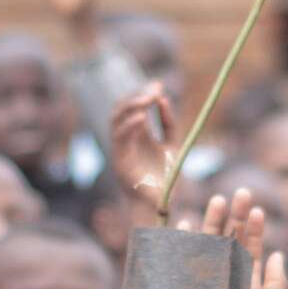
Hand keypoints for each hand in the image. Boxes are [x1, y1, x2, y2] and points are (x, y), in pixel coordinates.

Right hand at [111, 84, 177, 202]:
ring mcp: (120, 149)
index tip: (159, 85)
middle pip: (120, 109)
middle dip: (135, 96)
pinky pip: (119, 138)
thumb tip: (163, 99)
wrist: (161, 203)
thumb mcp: (172, 144)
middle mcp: (126, 139)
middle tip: (153, 91)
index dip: (143, 93)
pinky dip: (129, 125)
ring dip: (131, 106)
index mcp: (138, 134)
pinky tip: (143, 118)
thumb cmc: (165, 177)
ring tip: (148, 99)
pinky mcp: (119, 161)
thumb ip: (169, 123)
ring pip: (115, 119)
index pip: (133, 107)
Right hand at [183, 188, 287, 288]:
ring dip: (211, 222)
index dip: (255, 230)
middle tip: (240, 192)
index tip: (257, 209)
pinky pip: (182, 261)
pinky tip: (186, 223)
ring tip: (217, 199)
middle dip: (234, 217)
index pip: (252, 252)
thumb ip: (279, 286)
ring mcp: (204, 285)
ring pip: (207, 247)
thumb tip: (280, 254)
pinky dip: (183, 242)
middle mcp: (226, 284)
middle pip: (230, 243)